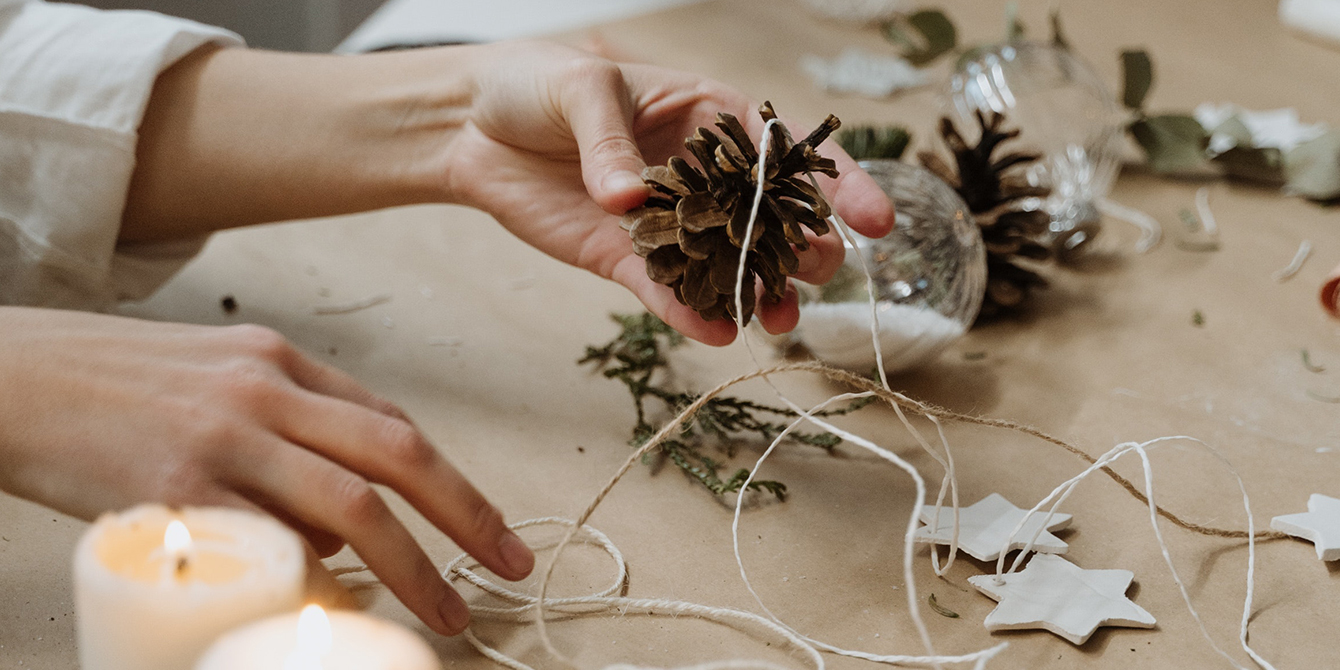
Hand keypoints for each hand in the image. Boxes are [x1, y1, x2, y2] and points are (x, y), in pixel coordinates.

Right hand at [0, 307, 531, 635]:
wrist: (8, 377)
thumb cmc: (109, 383)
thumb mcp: (213, 373)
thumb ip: (284, 420)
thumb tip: (345, 508)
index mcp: (279, 360)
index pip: (392, 423)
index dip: (453, 480)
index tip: (491, 526)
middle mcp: (264, 392)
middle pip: (397, 457)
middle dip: (468, 516)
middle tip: (511, 565)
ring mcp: (224, 440)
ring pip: (353, 507)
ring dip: (414, 567)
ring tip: (445, 611)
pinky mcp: (177, 492)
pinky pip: (272, 547)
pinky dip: (319, 584)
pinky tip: (342, 609)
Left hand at [439, 41, 895, 344]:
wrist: (475, 125)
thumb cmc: (540, 84)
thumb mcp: (581, 90)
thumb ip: (611, 143)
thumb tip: (630, 195)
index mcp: (709, 118)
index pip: (787, 152)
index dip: (839, 184)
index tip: (876, 221)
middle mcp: (701, 178)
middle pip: (770, 219)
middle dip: (803, 248)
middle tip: (819, 271)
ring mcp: (667, 224)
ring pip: (727, 265)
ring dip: (757, 293)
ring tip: (777, 320)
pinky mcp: (625, 259)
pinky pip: (665, 290)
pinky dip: (689, 312)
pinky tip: (715, 332)